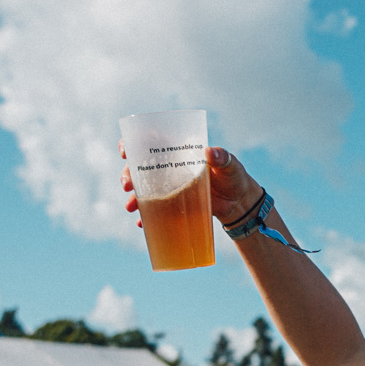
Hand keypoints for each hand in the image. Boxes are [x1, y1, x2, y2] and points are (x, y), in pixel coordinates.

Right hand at [121, 145, 260, 229]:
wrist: (239, 203)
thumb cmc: (234, 177)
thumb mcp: (230, 164)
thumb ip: (221, 157)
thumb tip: (209, 152)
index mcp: (178, 152)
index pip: (150, 142)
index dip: (132, 143)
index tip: (125, 151)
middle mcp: (169, 168)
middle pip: (140, 167)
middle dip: (128, 175)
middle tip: (127, 185)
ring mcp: (169, 188)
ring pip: (143, 190)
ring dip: (133, 198)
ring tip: (131, 207)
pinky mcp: (174, 206)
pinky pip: (155, 211)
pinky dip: (146, 217)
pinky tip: (142, 223)